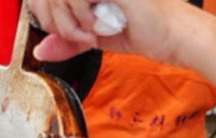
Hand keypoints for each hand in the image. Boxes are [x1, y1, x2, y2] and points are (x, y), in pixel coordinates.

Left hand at [28, 0, 193, 64]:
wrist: (175, 36)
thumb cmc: (146, 31)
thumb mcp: (96, 37)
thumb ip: (68, 40)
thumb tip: (40, 50)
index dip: (42, 10)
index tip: (58, 31)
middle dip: (53, 21)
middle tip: (78, 37)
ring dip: (68, 23)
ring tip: (91, 35)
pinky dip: (80, 19)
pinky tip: (99, 28)